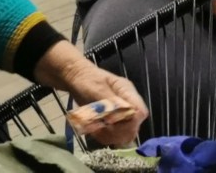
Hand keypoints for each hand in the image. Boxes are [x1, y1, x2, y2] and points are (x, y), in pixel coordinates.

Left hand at [33, 40, 147, 146]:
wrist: (75, 77)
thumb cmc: (85, 79)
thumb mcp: (96, 87)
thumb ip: (109, 102)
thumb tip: (119, 116)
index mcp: (127, 92)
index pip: (140, 112)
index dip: (129, 122)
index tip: (110, 122)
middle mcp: (127, 104)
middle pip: (133, 127)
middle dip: (116, 131)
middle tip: (99, 127)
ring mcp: (121, 114)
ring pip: (124, 135)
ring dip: (108, 135)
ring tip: (93, 128)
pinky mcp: (113, 122)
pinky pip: (113, 137)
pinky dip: (103, 137)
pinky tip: (93, 130)